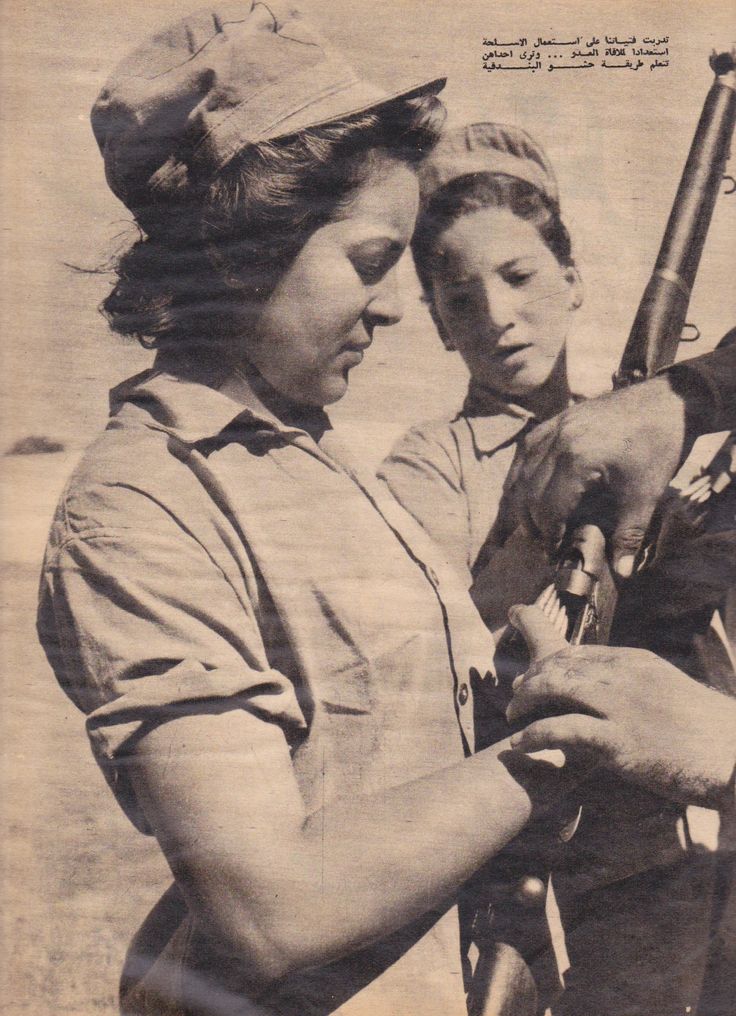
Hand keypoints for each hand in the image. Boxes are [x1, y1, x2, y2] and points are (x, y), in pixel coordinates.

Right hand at [503, 375, 688, 576]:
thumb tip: (622, 571)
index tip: (554, 554)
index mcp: (577, 459)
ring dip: (521, 502)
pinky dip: (522, 474)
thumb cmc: (658, 445)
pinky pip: (526, 451)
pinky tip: (526, 490)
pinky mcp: (557, 420)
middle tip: (543, 544)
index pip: (548, 508)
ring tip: (532, 524)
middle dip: (532, 524)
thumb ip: (629, 534)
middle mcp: (558, 440)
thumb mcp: (646, 493)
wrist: (667, 402)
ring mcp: (555, 427)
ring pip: (520, 471)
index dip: (549, 536)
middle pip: (528, 492)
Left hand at [507, 605, 735, 808]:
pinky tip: (519, 744)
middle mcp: (624, 676)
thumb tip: (621, 697)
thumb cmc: (711, 734)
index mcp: (638, 663)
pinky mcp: (619, 741)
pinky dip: (535, 735)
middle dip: (531, 677)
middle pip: (561, 664)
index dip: (551, 662)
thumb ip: (642, 690)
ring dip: (526, 701)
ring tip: (512, 716)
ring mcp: (620, 707)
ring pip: (554, 687)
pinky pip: (562, 729)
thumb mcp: (673, 696)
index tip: (534, 674)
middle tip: (514, 695)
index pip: (581, 652)